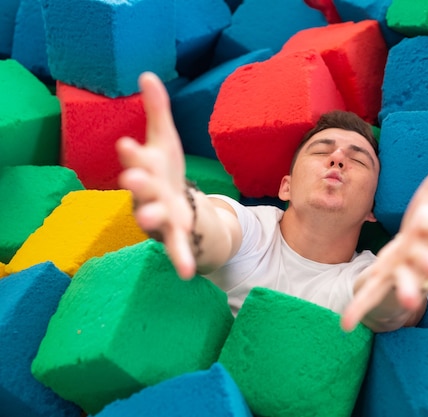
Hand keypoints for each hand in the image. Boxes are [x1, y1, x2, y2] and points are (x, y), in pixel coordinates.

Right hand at [116, 72, 196, 278]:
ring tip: (151, 219)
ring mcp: (159, 216)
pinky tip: (186, 273)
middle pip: (141, 190)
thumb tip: (147, 74)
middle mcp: (148, 194)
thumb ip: (156, 110)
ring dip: (151, 219)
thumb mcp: (164, 138)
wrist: (175, 201)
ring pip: (153, 219)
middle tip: (131, 179)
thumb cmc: (165, 169)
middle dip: (137, 185)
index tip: (126, 144)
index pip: (137, 160)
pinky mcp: (173, 235)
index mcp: (146, 169)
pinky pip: (176, 248)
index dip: (132, 154)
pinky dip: (181, 259)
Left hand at [341, 133, 427, 330]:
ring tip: (410, 302)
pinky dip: (359, 309)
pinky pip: (370, 295)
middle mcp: (419, 253)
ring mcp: (401, 270)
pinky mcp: (382, 281)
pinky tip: (344, 325)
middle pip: (426, 259)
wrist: (417, 255)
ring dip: (406, 291)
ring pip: (403, 281)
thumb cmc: (427, 222)